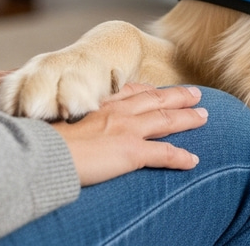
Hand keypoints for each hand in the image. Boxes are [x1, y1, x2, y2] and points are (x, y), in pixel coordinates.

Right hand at [51, 83, 207, 185]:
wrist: (46, 152)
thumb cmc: (45, 138)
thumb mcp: (60, 119)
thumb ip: (71, 120)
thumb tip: (62, 126)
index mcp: (102, 104)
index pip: (131, 92)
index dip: (149, 90)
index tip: (158, 89)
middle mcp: (119, 112)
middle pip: (156, 100)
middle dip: (178, 96)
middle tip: (196, 94)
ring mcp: (128, 130)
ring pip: (166, 120)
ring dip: (187, 118)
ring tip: (204, 116)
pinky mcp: (132, 151)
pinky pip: (164, 154)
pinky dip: (180, 157)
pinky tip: (193, 160)